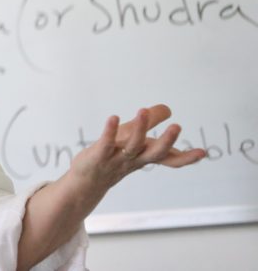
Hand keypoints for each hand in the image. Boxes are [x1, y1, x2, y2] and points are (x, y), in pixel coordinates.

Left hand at [69, 104, 206, 195]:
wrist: (87, 180)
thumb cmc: (113, 156)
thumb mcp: (134, 140)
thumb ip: (150, 125)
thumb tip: (168, 109)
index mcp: (145, 156)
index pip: (169, 159)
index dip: (186, 157)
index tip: (203, 153)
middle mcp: (134, 159)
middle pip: (154, 153)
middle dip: (166, 141)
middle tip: (177, 126)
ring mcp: (116, 158)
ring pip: (131, 146)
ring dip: (139, 129)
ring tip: (143, 111)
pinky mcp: (98, 155)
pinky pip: (105, 143)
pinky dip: (110, 131)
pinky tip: (114, 117)